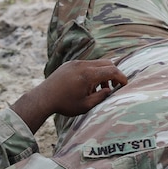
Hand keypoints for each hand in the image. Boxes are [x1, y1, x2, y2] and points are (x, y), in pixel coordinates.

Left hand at [12, 59, 127, 131]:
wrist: (42, 99)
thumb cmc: (64, 104)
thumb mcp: (86, 105)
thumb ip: (101, 97)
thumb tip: (110, 90)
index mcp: (88, 75)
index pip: (112, 70)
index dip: (121, 77)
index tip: (125, 84)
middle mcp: (83, 65)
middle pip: (107, 63)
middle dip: (113, 74)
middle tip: (113, 86)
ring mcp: (76, 62)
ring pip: (97, 63)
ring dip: (102, 74)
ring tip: (98, 89)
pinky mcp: (70, 63)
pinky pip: (87, 64)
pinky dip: (92, 72)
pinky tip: (86, 85)